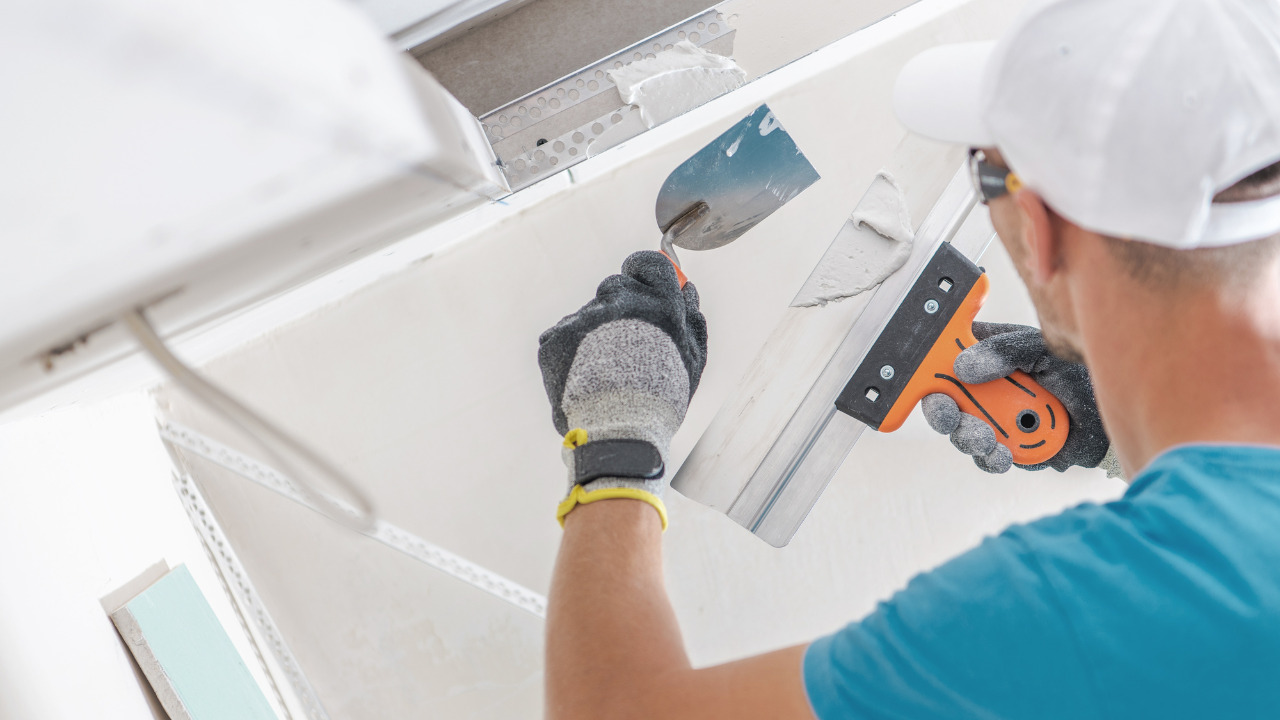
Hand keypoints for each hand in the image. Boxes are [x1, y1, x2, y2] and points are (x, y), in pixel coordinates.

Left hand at [538, 251, 707, 527]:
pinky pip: (563, 335)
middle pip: (615, 287)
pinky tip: (582, 378)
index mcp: (660, 305)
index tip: (636, 275)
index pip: (650, 265)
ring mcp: (586, 318)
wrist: (617, 431)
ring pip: (588, 315)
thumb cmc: (661, 400)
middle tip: (621, 343)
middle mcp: (622, 303)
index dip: (642, 269)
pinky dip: (570, 353)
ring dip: (594, 334)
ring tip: (603, 373)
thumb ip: (692, 318)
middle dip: (618, 307)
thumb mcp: (692, 360)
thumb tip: (686, 289)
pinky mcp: (557, 337)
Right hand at [921, 322, 1117, 474]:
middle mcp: (983, 389)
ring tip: (988, 442)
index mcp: (985, 356)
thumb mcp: (1041, 350)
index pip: (943, 361)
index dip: (928, 373)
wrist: (1109, 416)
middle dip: (944, 415)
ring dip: (970, 439)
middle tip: (953, 420)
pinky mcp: (1008, 448)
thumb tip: (963, 367)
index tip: (932, 386)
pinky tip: (1003, 456)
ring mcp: (994, 420)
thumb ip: (1006, 352)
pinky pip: (988, 458)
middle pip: (944, 402)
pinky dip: (992, 459)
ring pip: (962, 434)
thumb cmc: (1077, 372)